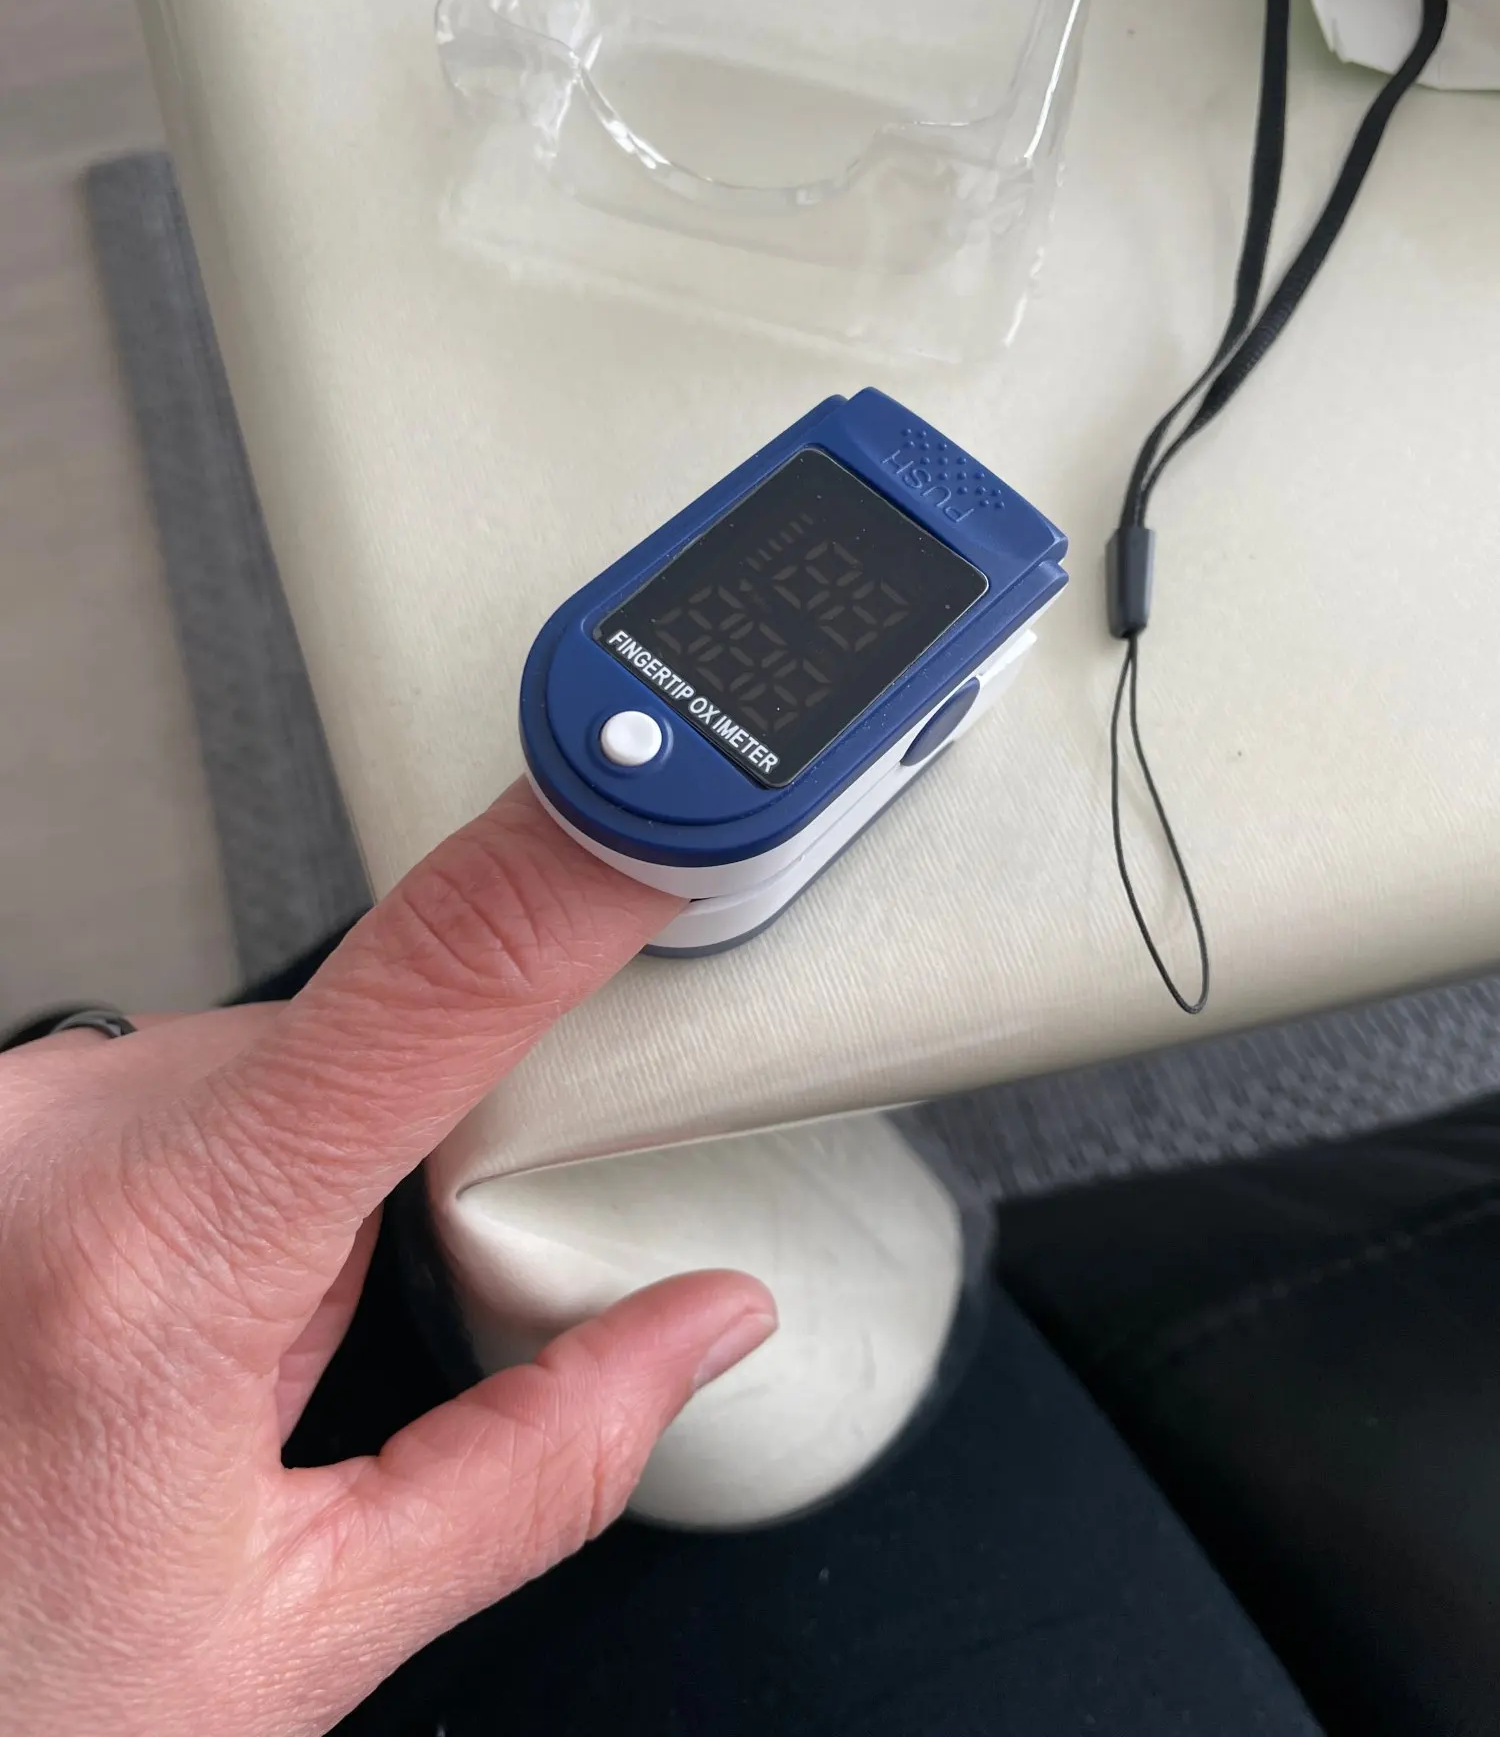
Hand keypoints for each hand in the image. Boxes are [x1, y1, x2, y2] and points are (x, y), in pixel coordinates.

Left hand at [0, 784, 775, 1735]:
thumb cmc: (10, 1689)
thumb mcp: (294, 1631)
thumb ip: (535, 1467)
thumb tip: (700, 1329)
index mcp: (155, 1266)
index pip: (431, 982)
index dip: (572, 860)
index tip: (675, 791)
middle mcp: (50, 1140)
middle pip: (362, 1033)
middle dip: (411, 1152)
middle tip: (328, 1335)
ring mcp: (5, 1110)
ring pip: (274, 1053)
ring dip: (306, 1169)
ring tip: (222, 1350)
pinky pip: (181, 1080)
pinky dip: (222, 1169)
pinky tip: (160, 1306)